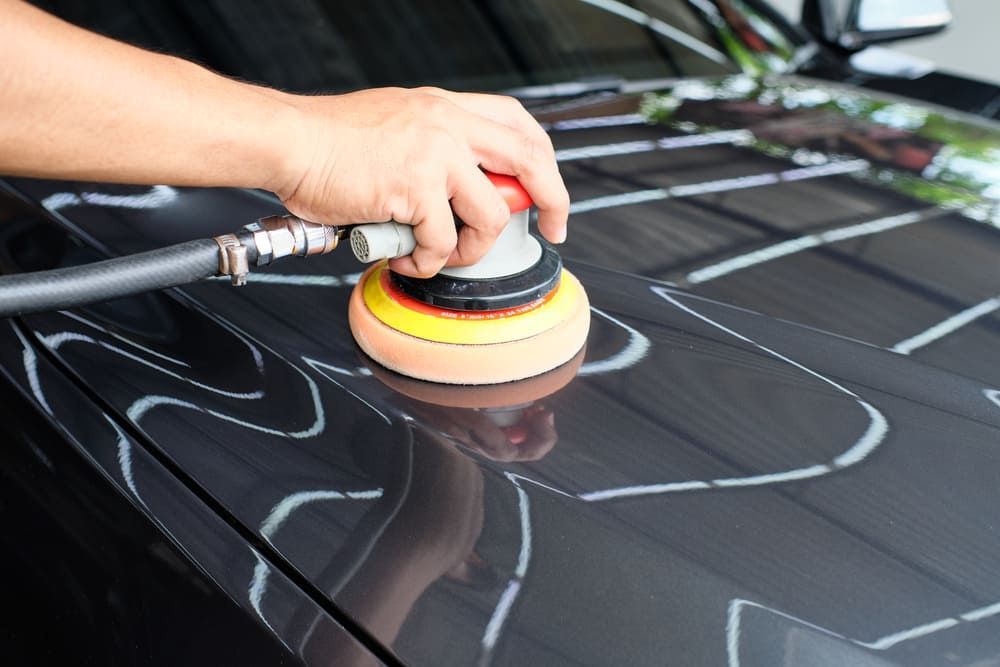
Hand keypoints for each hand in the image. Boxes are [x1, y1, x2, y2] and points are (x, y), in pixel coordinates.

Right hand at [275, 87, 568, 277]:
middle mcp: (448, 124)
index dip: (543, 159)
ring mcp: (435, 154)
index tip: (546, 191)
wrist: (290, 142)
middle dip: (554, 199)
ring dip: (472, 249)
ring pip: (491, 214)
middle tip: (553, 228)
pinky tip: (404, 259)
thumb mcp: (398, 125)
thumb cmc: (329, 142)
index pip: (518, 124)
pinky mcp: (415, 187)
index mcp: (445, 107)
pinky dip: (427, 262)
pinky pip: (442, 241)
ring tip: (440, 256)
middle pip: (530, 160)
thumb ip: (435, 147)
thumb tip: (459, 187)